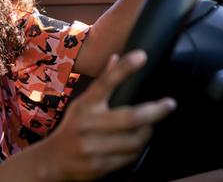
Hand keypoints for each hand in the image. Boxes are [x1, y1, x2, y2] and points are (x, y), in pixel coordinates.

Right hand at [38, 50, 175, 180]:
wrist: (51, 161)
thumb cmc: (73, 127)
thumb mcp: (83, 104)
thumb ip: (102, 82)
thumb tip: (116, 57)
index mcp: (86, 105)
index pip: (106, 82)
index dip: (124, 68)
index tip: (142, 56)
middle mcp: (88, 124)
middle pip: (130, 117)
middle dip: (155, 111)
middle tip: (170, 104)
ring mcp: (92, 146)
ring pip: (134, 140)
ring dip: (147, 133)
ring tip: (150, 128)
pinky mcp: (98, 165)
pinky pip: (128, 157)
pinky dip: (137, 150)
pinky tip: (138, 145)